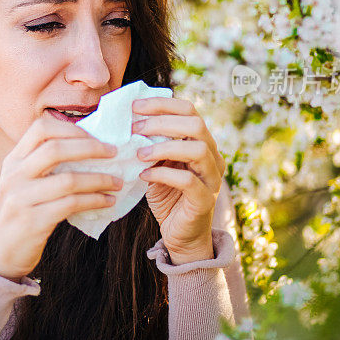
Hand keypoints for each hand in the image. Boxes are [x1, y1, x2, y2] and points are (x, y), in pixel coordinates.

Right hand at [0, 113, 123, 281]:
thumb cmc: (18, 215)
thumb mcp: (21, 183)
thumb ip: (42, 165)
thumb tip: (88, 147)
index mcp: (12, 160)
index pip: (41, 128)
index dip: (71, 128)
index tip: (95, 136)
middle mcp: (14, 175)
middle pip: (56, 149)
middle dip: (91, 148)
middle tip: (114, 153)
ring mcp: (21, 199)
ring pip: (68, 179)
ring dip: (99, 179)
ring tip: (117, 182)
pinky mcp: (33, 222)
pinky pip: (71, 205)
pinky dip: (94, 200)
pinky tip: (107, 201)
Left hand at [131, 95, 225, 262]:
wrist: (180, 235)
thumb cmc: (167, 195)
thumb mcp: (156, 164)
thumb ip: (151, 144)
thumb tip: (127, 121)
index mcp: (201, 142)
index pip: (189, 110)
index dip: (162, 104)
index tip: (135, 106)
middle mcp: (212, 156)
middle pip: (195, 124)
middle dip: (161, 122)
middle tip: (134, 128)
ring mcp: (212, 178)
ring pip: (197, 149)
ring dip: (163, 147)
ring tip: (139, 153)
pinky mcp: (205, 200)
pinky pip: (188, 180)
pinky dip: (163, 174)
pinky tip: (144, 175)